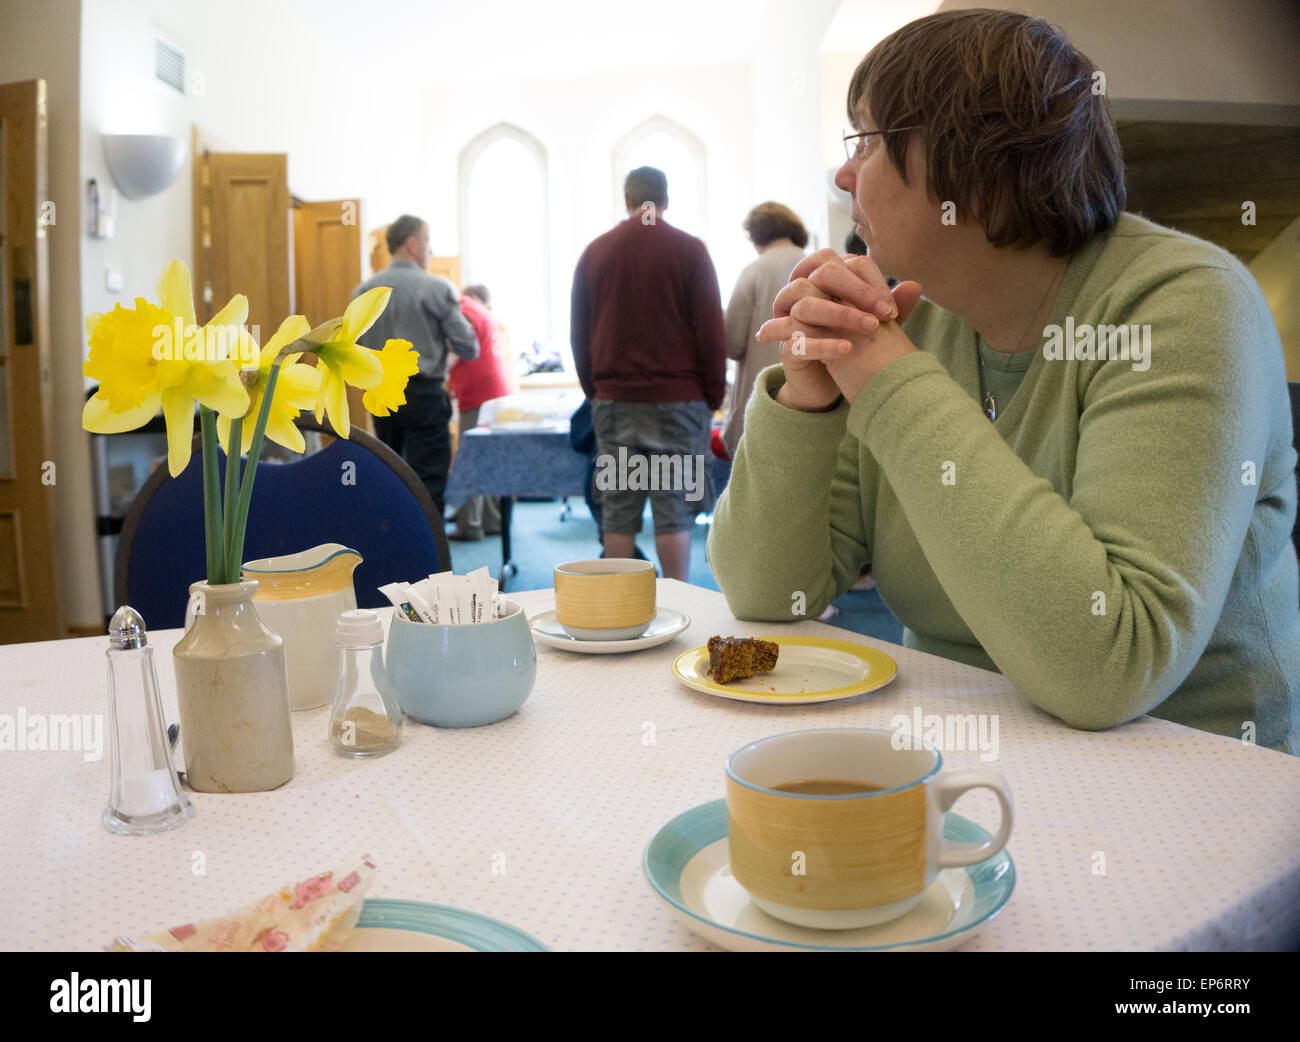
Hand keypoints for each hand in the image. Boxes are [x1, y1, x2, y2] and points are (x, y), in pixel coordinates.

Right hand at [758, 250, 922, 408]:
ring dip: (841, 314)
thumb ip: (892, 308)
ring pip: (806, 304)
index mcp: (827, 283)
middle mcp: (805, 295)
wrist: (827, 385)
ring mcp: (790, 320)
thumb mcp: (876, 327)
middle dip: (857, 290)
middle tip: (883, 313)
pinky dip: (823, 344)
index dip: (871, 281)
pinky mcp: (786, 349)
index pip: (846, 263)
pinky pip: (796, 340)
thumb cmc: (851, 347)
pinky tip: (847, 350)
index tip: (891, 308)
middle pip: (823, 273)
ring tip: (871, 328)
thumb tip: (915, 285)